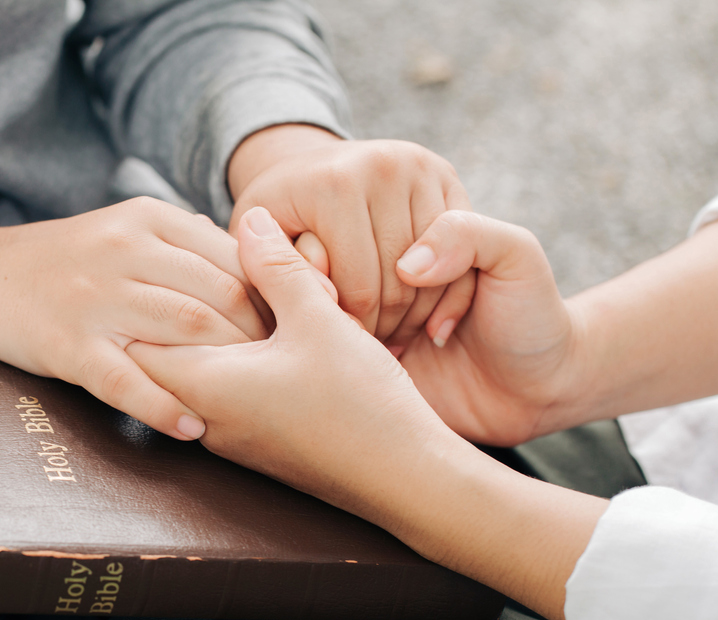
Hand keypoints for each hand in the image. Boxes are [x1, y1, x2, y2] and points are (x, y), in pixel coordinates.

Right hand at [0, 197, 265, 439]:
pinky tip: (194, 429)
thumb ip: (189, 247)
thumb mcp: (129, 232)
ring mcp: (94, 299)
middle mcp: (124, 251)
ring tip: (256, 400)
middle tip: (291, 374)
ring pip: (185, 332)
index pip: (233, 257)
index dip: (275, 297)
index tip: (304, 330)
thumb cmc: (71, 262)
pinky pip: (127, 383)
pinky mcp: (68, 346)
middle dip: (262, 338)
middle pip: (219, 295)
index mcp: (148, 219)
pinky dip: (165, 408)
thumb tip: (265, 271)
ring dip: (229, 369)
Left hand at [126, 206, 607, 619]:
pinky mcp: (257, 449)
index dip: (151, 296)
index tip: (167, 263)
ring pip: (194, 380)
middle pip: (161, 360)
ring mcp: (230, 441)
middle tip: (192, 271)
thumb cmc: (361, 400)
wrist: (406, 479)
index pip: (138, 338)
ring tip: (233, 298)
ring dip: (208, 341)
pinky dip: (231, 366)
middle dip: (174, 314)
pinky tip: (266, 340)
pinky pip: (222, 400)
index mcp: (203, 385)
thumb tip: (250, 219)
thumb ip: (278, 267)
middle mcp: (204, 420)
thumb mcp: (318, 318)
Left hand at [227, 126, 475, 351]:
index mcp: (331, 185)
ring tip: (387, 341)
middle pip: (399, 281)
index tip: (337, 355)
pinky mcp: (447, 172)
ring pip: (433, 271)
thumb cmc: (276, 230)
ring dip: (415, 315)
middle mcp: (381, 164)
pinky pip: (462, 253)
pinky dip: (445, 293)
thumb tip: (272, 308)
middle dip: (384, 329)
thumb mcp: (256, 254)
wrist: (309, 172)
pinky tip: (421, 318)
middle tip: (369, 356)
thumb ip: (264, 280)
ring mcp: (419, 165)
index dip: (350, 334)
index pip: (357, 291)